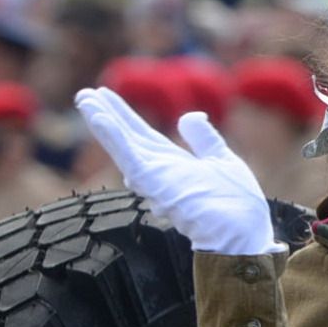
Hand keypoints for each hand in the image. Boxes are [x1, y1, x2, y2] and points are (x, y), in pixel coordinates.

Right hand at [74, 88, 281, 255]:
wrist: (244, 231)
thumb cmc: (237, 206)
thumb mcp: (222, 160)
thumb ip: (203, 139)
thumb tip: (190, 115)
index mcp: (174, 164)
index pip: (142, 135)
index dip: (124, 116)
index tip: (105, 95)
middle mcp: (160, 171)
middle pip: (128, 138)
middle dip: (106, 115)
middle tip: (83, 94)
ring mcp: (155, 178)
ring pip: (122, 145)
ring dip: (102, 121)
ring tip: (84, 99)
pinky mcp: (155, 183)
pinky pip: (129, 158)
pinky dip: (113, 138)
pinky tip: (99, 118)